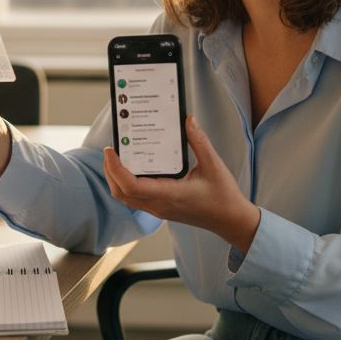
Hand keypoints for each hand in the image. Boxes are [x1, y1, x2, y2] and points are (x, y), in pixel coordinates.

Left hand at [102, 116, 260, 250]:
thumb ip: (199, 141)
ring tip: (118, 157)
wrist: (230, 220)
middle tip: (111, 149)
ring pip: (126, 197)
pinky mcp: (161, 208)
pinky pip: (135, 198)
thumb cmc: (223, 196)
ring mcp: (158, 209)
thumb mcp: (213, 164)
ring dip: (116, 178)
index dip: (115, 168)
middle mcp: (159, 205)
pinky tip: (134, 168)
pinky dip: (127, 183)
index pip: (131, 186)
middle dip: (110, 171)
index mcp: (169, 195)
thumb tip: (188, 120)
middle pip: (121, 192)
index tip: (110, 150)